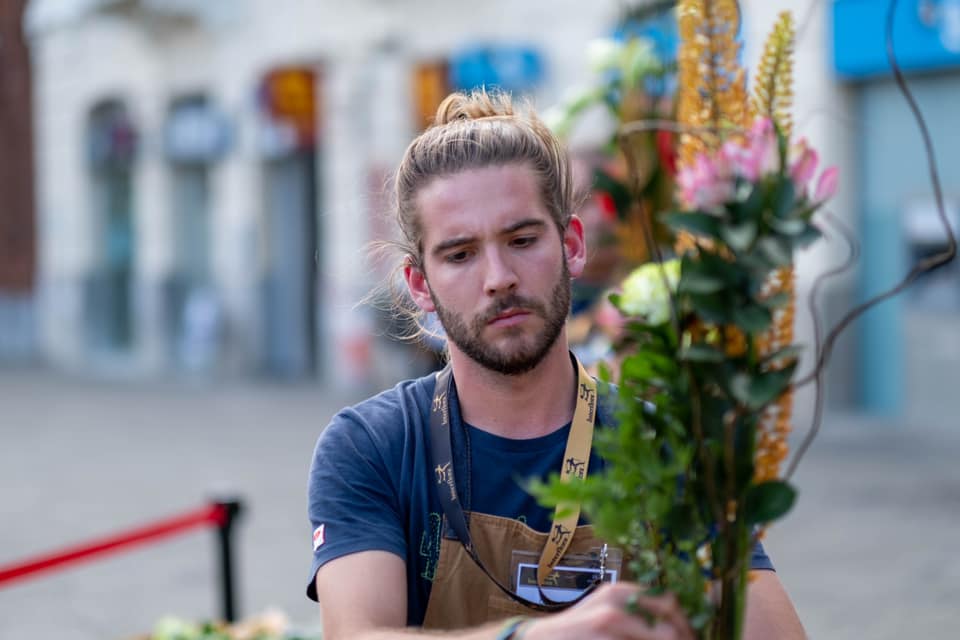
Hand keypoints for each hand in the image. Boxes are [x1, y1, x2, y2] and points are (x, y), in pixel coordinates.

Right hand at [521, 583, 694, 639]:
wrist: (543, 639)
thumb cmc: (580, 627)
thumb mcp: (607, 608)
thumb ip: (636, 609)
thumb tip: (678, 622)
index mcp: (622, 591)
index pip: (670, 603)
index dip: (687, 624)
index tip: (691, 637)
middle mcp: (617, 602)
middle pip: (670, 628)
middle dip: (683, 639)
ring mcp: (610, 623)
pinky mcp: (604, 639)